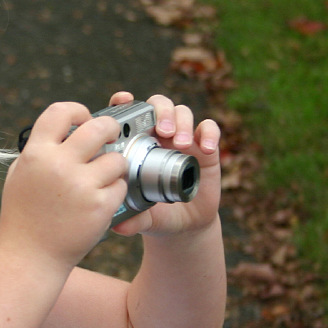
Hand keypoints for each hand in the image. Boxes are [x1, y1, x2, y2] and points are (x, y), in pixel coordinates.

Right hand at [0, 102, 128, 269]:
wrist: (30, 256)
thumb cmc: (24, 214)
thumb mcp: (20, 174)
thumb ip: (40, 149)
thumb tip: (65, 129)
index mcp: (36, 153)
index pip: (61, 111)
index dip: (78, 111)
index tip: (85, 119)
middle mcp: (59, 165)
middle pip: (100, 127)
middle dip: (111, 129)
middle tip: (112, 137)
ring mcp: (82, 186)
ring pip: (118, 159)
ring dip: (115, 166)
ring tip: (103, 179)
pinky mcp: (100, 207)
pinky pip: (121, 186)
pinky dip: (115, 192)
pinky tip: (100, 201)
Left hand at [106, 92, 221, 237]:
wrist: (183, 224)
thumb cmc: (155, 214)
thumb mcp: (143, 217)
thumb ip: (132, 219)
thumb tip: (118, 227)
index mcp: (136, 143)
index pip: (129, 114)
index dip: (124, 102)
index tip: (123, 99)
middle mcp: (158, 136)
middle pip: (158, 105)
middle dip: (160, 111)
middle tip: (162, 131)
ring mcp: (183, 138)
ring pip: (183, 112)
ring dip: (182, 122)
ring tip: (181, 144)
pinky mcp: (205, 147)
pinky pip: (209, 128)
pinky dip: (209, 133)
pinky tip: (205, 150)